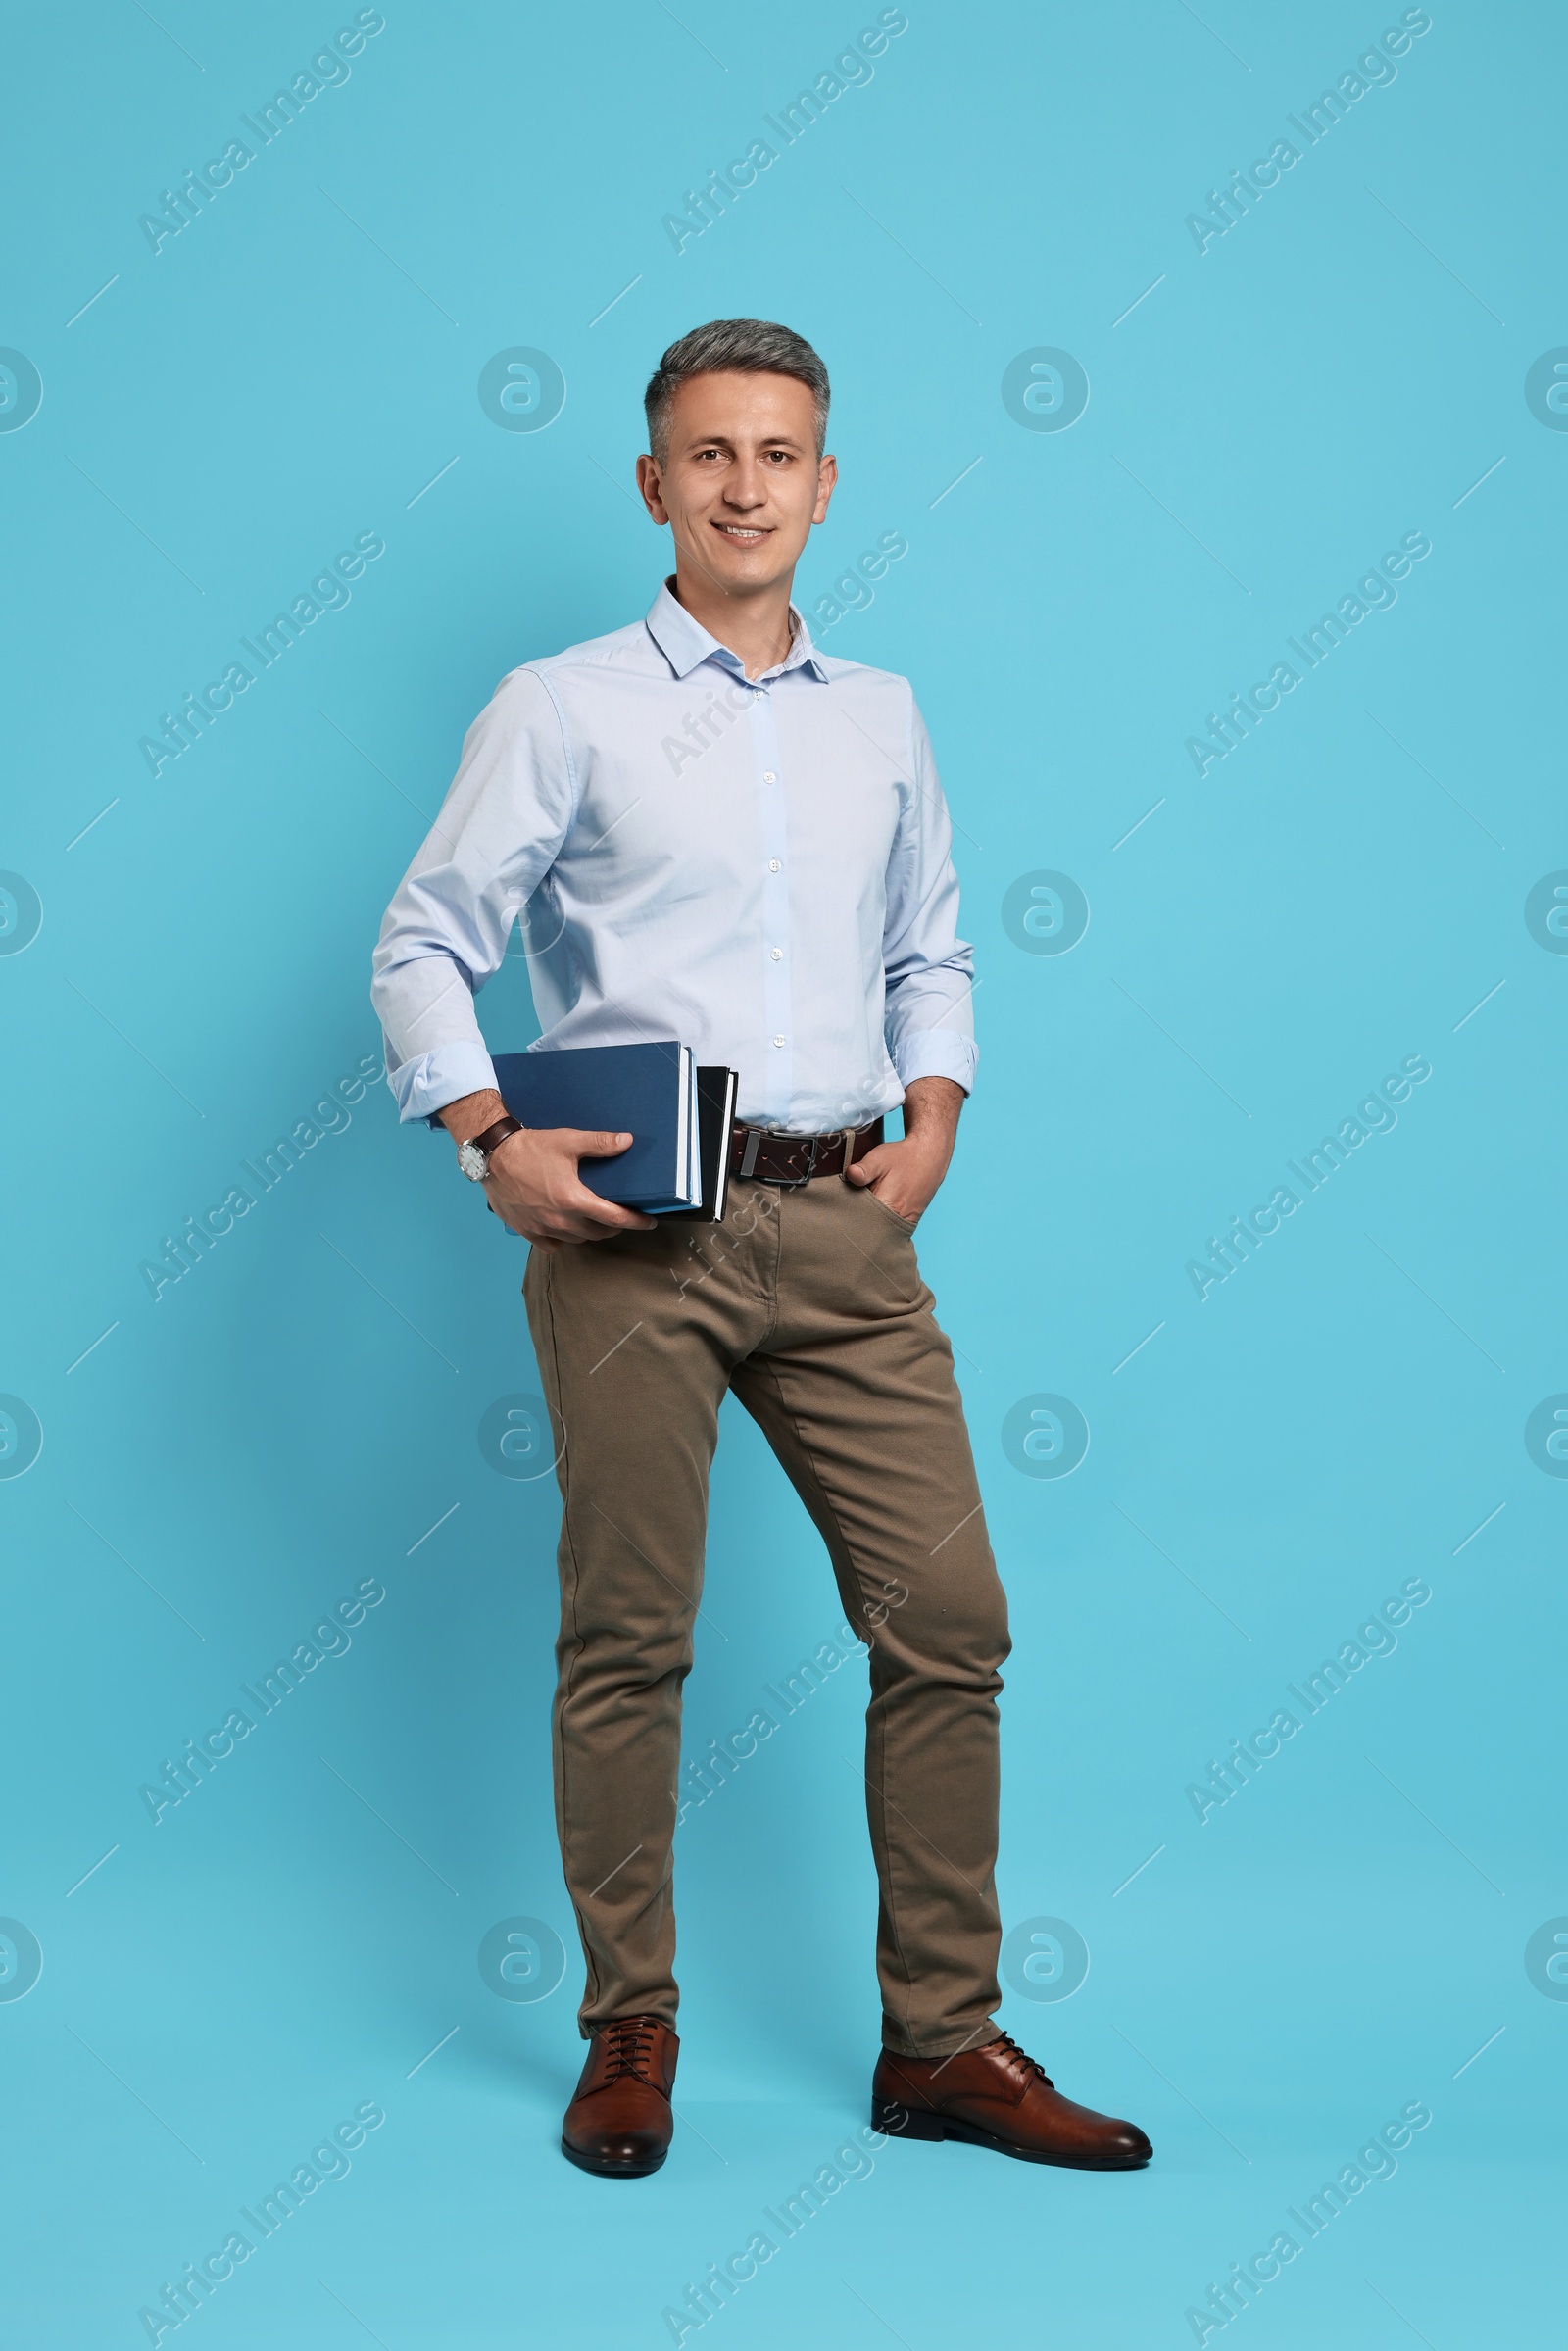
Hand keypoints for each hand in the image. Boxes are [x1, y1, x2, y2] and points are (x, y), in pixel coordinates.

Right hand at [485, 1126, 658, 1248]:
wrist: (492, 1156)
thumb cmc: (531, 1148)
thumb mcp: (569, 1141)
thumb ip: (600, 1143)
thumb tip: (628, 1141)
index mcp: (574, 1200)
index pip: (615, 1218)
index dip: (636, 1222)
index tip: (649, 1223)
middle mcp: (560, 1220)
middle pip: (598, 1233)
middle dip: (614, 1226)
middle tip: (620, 1216)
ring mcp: (542, 1228)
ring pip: (577, 1240)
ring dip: (590, 1233)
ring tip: (596, 1220)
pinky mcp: (526, 1230)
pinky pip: (551, 1246)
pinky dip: (563, 1241)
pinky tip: (567, 1230)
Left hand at [843, 1075, 963, 1225]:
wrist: (929, 1155)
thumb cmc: (903, 1156)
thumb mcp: (880, 1158)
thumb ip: (864, 1169)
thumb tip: (850, 1175)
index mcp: (888, 1206)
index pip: (860, 1221)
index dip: (846, 1218)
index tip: (834, 1214)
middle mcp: (897, 1219)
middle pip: (868, 1230)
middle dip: (853, 1225)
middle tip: (837, 1219)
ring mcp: (904, 1222)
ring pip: (878, 1231)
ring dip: (866, 1226)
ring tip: (851, 1218)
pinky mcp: (907, 1221)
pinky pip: (888, 1228)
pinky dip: (877, 1225)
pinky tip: (867, 1217)